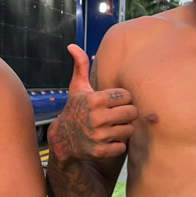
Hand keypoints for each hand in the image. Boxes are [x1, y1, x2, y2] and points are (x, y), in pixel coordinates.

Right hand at [47, 44, 137, 162]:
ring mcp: (99, 136)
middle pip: (132, 112)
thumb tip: (72, 45)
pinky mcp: (101, 151)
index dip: (121, 99)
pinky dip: (118, 144)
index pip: (126, 96)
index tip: (113, 102)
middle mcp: (97, 117)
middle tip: (116, 115)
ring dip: (124, 129)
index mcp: (95, 99)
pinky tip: (108, 139)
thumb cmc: (76, 108)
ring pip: (130, 130)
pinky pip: (123, 146)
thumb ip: (80, 66)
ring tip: (113, 127)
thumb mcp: (78, 87)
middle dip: (126, 114)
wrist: (64, 139)